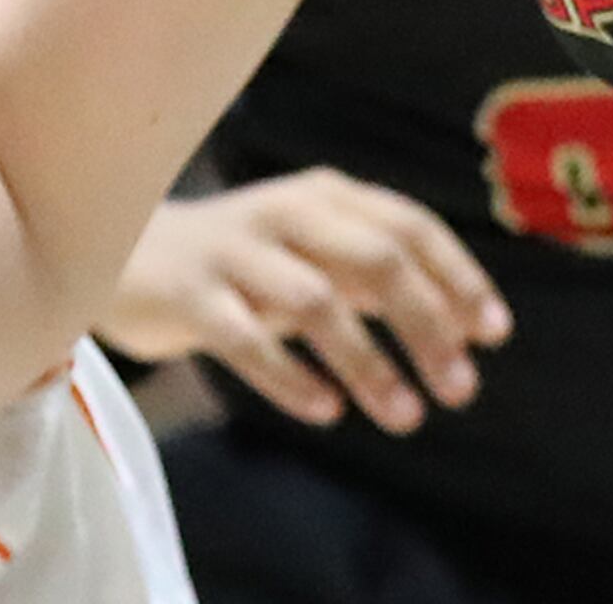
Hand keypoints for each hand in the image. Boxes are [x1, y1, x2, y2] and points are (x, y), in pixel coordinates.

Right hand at [96, 169, 511, 431]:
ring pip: (317, 302)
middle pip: (375, 258)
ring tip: (407, 417)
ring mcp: (235, 252)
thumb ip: (376, 277)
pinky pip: (246, 339)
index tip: (494, 334)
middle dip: (426, 322)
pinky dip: (291, 376)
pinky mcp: (189, 295)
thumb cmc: (239, 262)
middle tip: (461, 389)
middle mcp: (285, 213)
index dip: (457, 276)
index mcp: (323, 195)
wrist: (118, 251)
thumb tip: (464, 323)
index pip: (408, 225)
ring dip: (369, 361)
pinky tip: (326, 410)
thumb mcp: (312, 253)